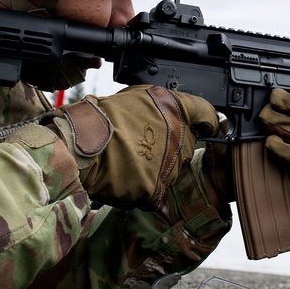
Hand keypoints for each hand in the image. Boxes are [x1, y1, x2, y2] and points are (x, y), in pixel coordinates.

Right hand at [48, 85, 218, 209]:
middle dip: (173, 145)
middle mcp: (178, 134)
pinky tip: (129, 175)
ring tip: (132, 157)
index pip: (206, 113)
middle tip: (146, 142)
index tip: (208, 126)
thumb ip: (164, 106)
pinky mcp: (159, 187)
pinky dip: (146, 186)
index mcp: (174, 107)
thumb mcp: (137, 98)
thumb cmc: (103, 118)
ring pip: (174, 168)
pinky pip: (158, 190)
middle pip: (189, 144)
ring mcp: (170, 162)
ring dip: (159, 165)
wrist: (80, 144)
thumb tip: (179, 113)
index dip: (208, 120)